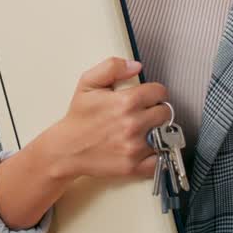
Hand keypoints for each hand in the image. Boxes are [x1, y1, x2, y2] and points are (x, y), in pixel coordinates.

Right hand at [40, 56, 172, 180]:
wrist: (67, 149)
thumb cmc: (79, 117)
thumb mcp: (88, 83)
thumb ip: (112, 67)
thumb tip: (136, 66)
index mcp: (126, 102)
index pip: (160, 92)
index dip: (154, 93)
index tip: (148, 97)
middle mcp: (133, 124)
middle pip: (165, 113)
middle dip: (156, 111)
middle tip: (145, 113)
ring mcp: (134, 147)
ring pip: (165, 135)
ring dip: (158, 132)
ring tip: (145, 130)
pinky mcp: (134, 166)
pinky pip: (160, 159)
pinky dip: (156, 154)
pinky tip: (146, 148)